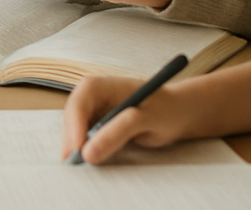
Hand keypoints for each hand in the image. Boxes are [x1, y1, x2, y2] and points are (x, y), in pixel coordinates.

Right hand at [61, 73, 192, 163]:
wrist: (179, 113)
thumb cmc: (166, 109)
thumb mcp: (145, 119)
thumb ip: (118, 132)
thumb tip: (89, 153)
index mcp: (103, 85)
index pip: (79, 102)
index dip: (74, 125)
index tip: (78, 148)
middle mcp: (95, 96)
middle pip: (72, 117)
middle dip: (71, 139)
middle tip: (74, 163)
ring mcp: (96, 111)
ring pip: (76, 128)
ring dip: (76, 145)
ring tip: (81, 164)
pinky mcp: (99, 125)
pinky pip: (85, 137)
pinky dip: (86, 148)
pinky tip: (91, 158)